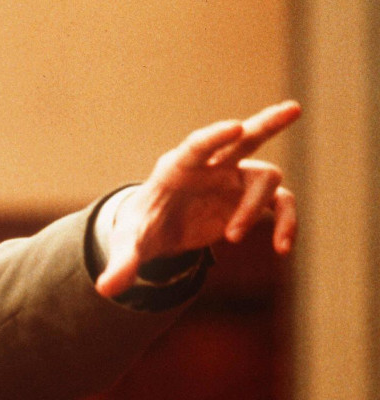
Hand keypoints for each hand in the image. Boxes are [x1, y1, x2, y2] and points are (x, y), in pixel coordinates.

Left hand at [95, 100, 301, 297]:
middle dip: (267, 124)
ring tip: (230, 239)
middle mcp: (210, 167)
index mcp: (176, 168)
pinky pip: (278, 205)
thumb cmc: (140, 229)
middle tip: (293, 110)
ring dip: (253, 209)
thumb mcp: (129, 246)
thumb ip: (122, 264)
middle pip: (244, 138)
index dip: (215, 136)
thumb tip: (106, 289)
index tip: (236, 127)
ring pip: (265, 178)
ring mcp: (233, 181)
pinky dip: (285, 223)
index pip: (197, 145)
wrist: (156, 234)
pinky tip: (282, 249)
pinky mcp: (248, 201)